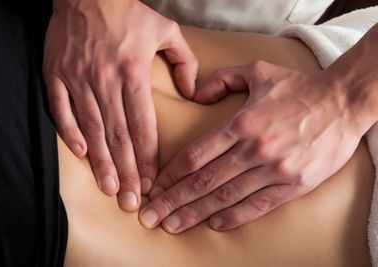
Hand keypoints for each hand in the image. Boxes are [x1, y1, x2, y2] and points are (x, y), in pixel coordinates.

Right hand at [43, 0, 197, 210]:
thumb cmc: (128, 12)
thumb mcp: (166, 30)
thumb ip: (185, 61)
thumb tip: (194, 92)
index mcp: (133, 71)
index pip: (143, 125)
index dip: (149, 157)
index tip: (154, 182)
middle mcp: (105, 80)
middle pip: (119, 136)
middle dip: (127, 172)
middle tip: (134, 201)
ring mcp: (78, 79)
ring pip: (92, 129)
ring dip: (101, 162)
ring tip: (111, 189)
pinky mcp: (56, 75)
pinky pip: (61, 110)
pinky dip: (70, 133)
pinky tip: (81, 155)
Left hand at [139, 60, 366, 232]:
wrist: (343, 103)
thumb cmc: (298, 88)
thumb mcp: (258, 71)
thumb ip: (222, 79)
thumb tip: (195, 95)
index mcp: (242, 123)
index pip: (195, 155)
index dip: (171, 174)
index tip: (156, 186)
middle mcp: (254, 149)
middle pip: (204, 181)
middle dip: (173, 201)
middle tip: (150, 216)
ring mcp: (274, 169)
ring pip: (225, 197)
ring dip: (195, 213)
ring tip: (172, 225)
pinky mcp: (293, 185)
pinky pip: (257, 206)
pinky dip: (233, 217)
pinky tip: (212, 224)